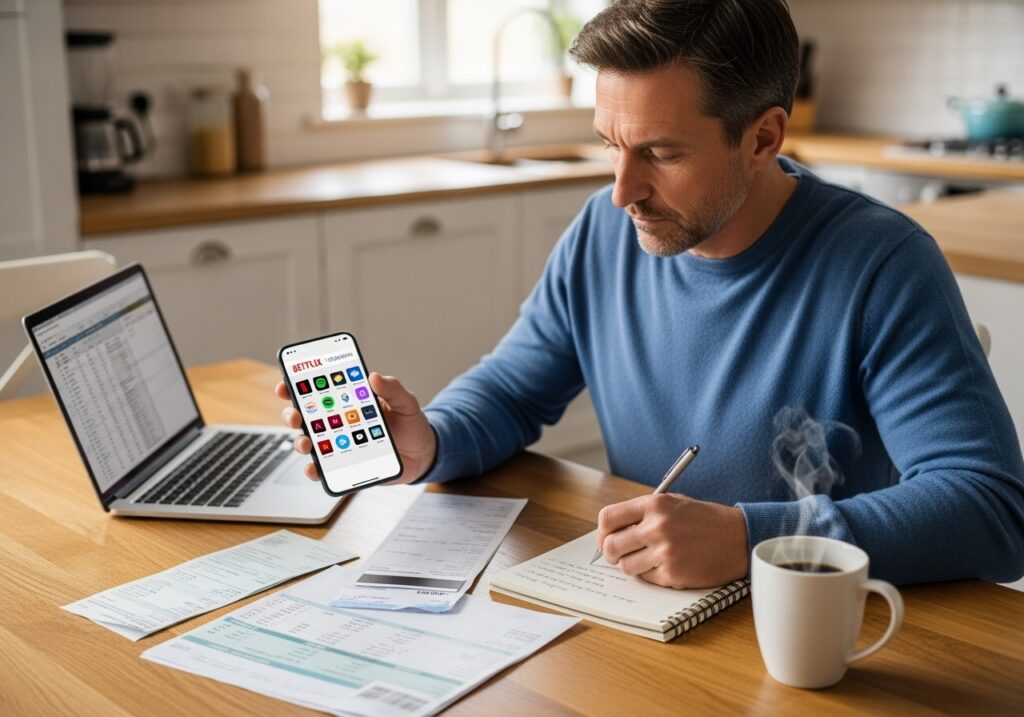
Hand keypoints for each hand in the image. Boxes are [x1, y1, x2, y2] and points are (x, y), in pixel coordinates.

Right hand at [275, 372, 436, 483]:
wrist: (424, 454)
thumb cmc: (411, 424)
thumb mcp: (406, 402)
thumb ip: (392, 388)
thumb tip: (374, 376)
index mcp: (348, 402)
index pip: (317, 392)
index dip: (296, 387)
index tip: (285, 385)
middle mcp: (338, 423)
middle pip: (306, 418)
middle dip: (293, 415)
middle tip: (295, 416)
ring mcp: (340, 445)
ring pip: (310, 444)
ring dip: (301, 443)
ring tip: (306, 443)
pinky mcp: (346, 467)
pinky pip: (325, 470)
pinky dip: (316, 471)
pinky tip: (315, 469)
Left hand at [595, 493, 748, 588]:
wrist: (739, 538)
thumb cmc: (704, 520)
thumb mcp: (673, 503)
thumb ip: (642, 513)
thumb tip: (610, 531)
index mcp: (655, 505)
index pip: (608, 518)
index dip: (603, 531)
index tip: (607, 537)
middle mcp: (657, 527)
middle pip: (610, 545)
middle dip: (610, 552)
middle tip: (619, 554)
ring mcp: (665, 553)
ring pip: (625, 566)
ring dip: (632, 565)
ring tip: (648, 558)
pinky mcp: (673, 575)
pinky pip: (646, 578)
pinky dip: (651, 574)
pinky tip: (667, 565)